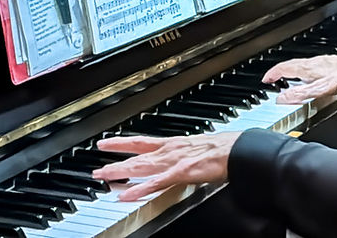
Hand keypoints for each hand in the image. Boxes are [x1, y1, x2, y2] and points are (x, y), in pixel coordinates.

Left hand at [93, 132, 241, 200]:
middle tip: (97, 168)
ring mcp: (175, 161)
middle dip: (115, 160)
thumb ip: (185, 155)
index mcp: (175, 144)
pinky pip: (156, 183)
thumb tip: (179, 160)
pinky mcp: (181, 172)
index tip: (107, 143)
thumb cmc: (225, 148)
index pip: (143, 142)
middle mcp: (171, 150)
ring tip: (104, 177)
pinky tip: (127, 195)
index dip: (123, 142)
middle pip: (137, 155)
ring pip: (141, 166)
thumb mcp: (199, 149)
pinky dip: (140, 188)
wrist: (240, 149)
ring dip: (121, 172)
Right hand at [263, 54, 336, 104]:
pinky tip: (309, 77)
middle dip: (280, 71)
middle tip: (273, 79)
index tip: (266, 79)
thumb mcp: (316, 91)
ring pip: (301, 65)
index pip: (283, 68)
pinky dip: (302, 71)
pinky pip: (310, 66)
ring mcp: (321, 62)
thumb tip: (281, 99)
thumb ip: (298, 95)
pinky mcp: (329, 64)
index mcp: (306, 68)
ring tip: (287, 79)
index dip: (272, 73)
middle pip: (291, 65)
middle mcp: (312, 63)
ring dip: (291, 71)